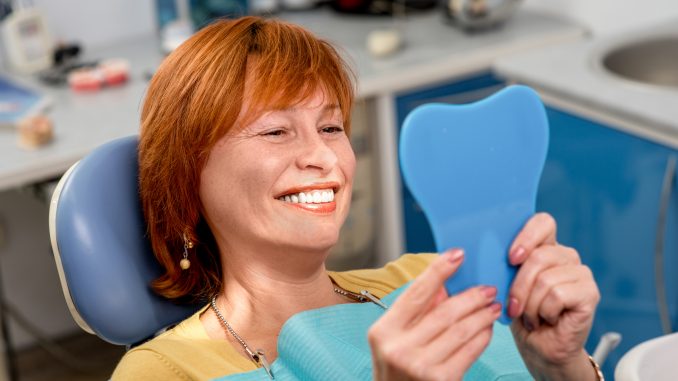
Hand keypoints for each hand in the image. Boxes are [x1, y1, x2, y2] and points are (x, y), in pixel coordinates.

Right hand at [368, 250, 500, 380]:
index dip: (439, 270)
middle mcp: (399, 348)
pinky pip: (469, 351)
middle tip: (487, 288)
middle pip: (444, 311)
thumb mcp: (394, 340)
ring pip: (461, 330)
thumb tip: (445, 284)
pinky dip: (482, 336)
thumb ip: (415, 313)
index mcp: (383, 331)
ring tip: (492, 306)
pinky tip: (487, 328)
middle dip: (471, 296)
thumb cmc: (397, 370)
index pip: (416, 293)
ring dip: (482, 315)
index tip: (458, 254)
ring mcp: (420, 366)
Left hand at [507, 213, 600, 379]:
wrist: (539, 348)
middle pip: (539, 256)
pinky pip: (558, 294)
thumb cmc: (522, 316)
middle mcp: (566, 256)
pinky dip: (545, 312)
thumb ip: (505, 265)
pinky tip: (549, 319)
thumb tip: (487, 251)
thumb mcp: (506, 285)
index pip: (543, 222)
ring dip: (531, 305)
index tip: (511, 258)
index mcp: (546, 247)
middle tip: (515, 307)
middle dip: (519, 286)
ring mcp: (581, 273)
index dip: (526, 236)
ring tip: (532, 316)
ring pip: (545, 279)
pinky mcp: (589, 293)